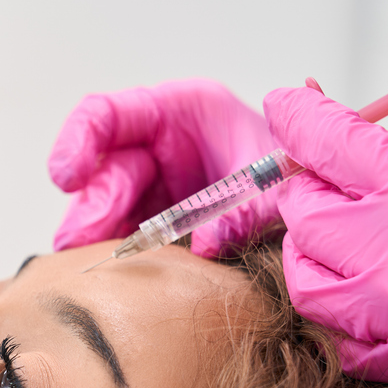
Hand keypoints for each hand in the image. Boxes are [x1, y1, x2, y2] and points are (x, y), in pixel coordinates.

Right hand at [48, 80, 282, 254]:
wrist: (320, 201)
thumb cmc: (297, 171)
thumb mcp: (280, 182)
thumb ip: (247, 209)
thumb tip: (205, 245)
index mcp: (180, 112)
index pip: (107, 115)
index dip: (79, 141)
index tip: (67, 176)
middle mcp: (158, 148)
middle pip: (104, 171)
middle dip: (93, 206)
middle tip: (83, 241)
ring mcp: (153, 188)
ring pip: (106, 210)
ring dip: (97, 236)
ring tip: (91, 260)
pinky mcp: (155, 223)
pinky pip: (125, 238)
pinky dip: (119, 255)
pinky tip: (114, 275)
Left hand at [268, 8, 387, 387]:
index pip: (328, 141)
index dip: (298, 115)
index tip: (288, 103)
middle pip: (303, 211)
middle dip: (311, 185)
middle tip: (335, 175)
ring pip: (304, 278)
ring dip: (313, 250)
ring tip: (345, 233)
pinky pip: (333, 336)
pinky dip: (336, 309)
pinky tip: (364, 289)